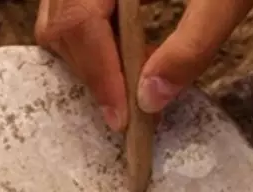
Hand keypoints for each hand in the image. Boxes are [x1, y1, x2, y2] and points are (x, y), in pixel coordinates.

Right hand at [36, 0, 252, 131]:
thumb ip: (192, 45)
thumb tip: (152, 99)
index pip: (78, 19)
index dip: (96, 73)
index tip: (123, 118)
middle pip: (60, 20)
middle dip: (92, 69)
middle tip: (130, 107)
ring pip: (63, 12)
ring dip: (94, 55)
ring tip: (137, 79)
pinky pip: (80, 3)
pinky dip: (100, 34)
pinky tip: (136, 50)